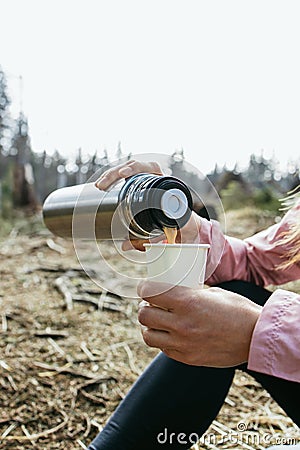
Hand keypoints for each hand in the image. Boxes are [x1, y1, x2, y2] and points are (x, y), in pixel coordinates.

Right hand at [95, 159, 201, 250]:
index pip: (150, 167)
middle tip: (102, 185)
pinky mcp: (135, 184)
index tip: (124, 175)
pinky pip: (122, 178)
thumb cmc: (176, 222)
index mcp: (165, 181)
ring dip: (109, 176)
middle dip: (114, 173)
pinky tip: (100, 186)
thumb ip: (149, 238)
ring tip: (98, 186)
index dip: (135, 168)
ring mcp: (143, 179)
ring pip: (124, 170)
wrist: (182, 222)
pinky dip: (110, 180)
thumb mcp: (166, 228)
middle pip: (132, 166)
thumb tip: (123, 246)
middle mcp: (154, 177)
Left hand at [137, 282, 261, 366]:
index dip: (144, 288)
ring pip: (147, 335)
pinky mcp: (187, 358)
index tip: (146, 287)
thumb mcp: (211, 292)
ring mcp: (183, 344)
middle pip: (143, 315)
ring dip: (150, 326)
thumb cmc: (237, 310)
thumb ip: (188, 293)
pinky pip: (163, 349)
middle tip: (151, 304)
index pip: (149, 292)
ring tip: (158, 321)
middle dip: (145, 307)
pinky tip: (172, 334)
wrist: (255, 337)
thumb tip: (171, 291)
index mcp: (187, 302)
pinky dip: (163, 340)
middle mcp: (181, 324)